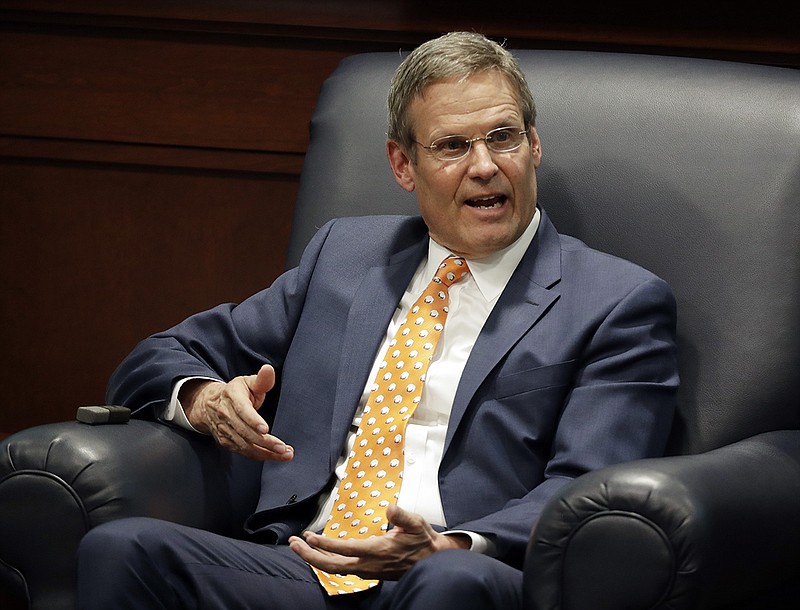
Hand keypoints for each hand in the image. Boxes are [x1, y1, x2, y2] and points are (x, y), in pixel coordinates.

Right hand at [181, 364, 293, 461]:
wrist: (210, 405)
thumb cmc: (236, 392)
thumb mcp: (248, 382)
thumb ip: (262, 379)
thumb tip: (268, 369)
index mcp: (232, 396)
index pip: (242, 410)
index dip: (253, 420)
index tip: (265, 429)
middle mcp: (226, 415)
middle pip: (244, 432)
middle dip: (265, 442)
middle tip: (283, 447)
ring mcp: (225, 430)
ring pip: (245, 445)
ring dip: (265, 452)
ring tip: (284, 454)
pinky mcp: (226, 442)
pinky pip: (243, 452)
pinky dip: (259, 456)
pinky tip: (274, 456)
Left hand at [288, 505, 469, 579]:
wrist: (432, 560)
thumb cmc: (422, 541)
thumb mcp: (417, 524)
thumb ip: (403, 516)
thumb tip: (390, 509)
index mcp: (378, 551)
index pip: (345, 549)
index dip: (325, 544)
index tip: (309, 536)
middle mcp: (369, 564)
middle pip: (331, 566)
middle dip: (309, 555)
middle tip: (292, 544)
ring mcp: (367, 570)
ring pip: (334, 569)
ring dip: (314, 558)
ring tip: (299, 545)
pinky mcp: (367, 571)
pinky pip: (340, 569)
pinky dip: (325, 561)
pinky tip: (318, 553)